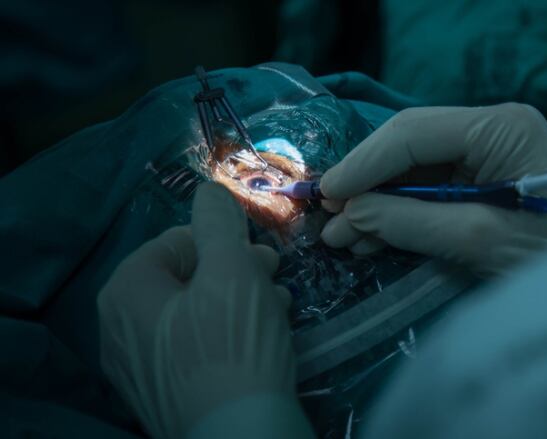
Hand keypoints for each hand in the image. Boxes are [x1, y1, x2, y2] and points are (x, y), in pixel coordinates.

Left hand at [98, 183, 305, 437]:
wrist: (238, 436)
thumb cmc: (233, 343)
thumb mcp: (232, 268)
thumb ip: (218, 222)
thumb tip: (208, 191)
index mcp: (126, 291)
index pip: (176, 242)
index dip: (223, 241)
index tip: (260, 255)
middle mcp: (120, 330)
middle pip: (187, 279)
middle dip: (236, 272)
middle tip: (274, 277)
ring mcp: (140, 369)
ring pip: (196, 315)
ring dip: (241, 302)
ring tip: (279, 309)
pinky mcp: (165, 396)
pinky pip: (196, 350)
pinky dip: (229, 337)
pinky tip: (264, 341)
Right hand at [319, 104, 546, 275]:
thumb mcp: (479, 239)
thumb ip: (409, 222)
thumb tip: (349, 216)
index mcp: (499, 127)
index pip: (412, 133)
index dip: (363, 164)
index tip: (326, 197)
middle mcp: (492, 129)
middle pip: (409, 148)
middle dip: (367, 186)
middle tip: (329, 221)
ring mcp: (489, 156)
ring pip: (413, 171)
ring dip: (378, 205)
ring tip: (344, 239)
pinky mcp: (485, 183)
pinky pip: (429, 191)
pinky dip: (400, 216)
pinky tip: (372, 238)